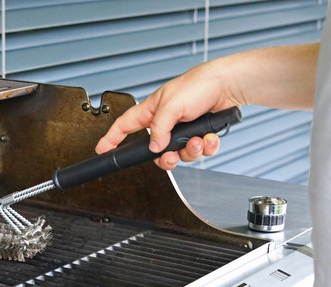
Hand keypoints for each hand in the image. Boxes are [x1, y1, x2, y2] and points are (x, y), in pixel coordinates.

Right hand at [95, 59, 242, 169]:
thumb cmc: (198, 84)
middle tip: (172, 156)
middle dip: (166, 158)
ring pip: (180, 154)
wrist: (229, 85)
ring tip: (198, 140)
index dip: (112, 138)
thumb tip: (154, 147)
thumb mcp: (171, 105)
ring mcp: (183, 130)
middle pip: (156, 151)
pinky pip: (199, 151)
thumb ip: (159, 129)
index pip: (125, 126)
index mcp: (152, 111)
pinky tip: (210, 137)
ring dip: (191, 150)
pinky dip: (206, 146)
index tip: (102, 149)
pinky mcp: (200, 134)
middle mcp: (166, 122)